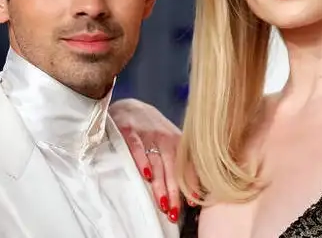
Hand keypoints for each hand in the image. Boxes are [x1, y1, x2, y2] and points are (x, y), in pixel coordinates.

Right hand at [109, 98, 182, 222]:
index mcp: (178, 142)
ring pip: (156, 162)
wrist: (131, 107)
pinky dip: (142, 161)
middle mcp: (165, 138)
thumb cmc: (153, 131)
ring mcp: (147, 134)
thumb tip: (193, 191)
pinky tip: (146, 176)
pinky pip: (136, 147)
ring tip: (163, 204)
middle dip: (175, 192)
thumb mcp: (170, 142)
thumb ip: (179, 162)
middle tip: (175, 213)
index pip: (187, 166)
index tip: (193, 202)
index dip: (191, 184)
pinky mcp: (128, 130)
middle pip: (172, 168)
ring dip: (160, 185)